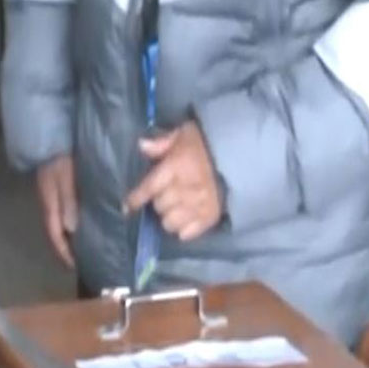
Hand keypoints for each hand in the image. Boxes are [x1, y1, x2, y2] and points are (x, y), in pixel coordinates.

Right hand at [35, 154, 77, 266]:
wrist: (49, 139)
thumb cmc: (58, 158)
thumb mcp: (64, 178)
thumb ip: (68, 202)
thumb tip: (73, 230)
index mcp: (49, 205)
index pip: (55, 236)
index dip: (64, 254)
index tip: (76, 267)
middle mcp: (50, 205)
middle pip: (56, 234)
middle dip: (67, 249)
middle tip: (84, 260)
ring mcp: (53, 198)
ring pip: (60, 224)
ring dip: (71, 237)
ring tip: (86, 246)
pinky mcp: (58, 190)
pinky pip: (64, 213)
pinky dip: (73, 223)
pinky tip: (84, 222)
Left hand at [124, 119, 223, 241]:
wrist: (241, 157)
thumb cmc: (207, 144)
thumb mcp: (185, 134)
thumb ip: (162, 142)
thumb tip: (141, 146)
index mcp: (177, 167)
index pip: (149, 187)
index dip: (135, 199)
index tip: (126, 206)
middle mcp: (186, 190)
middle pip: (158, 206)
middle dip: (157, 201)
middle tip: (164, 194)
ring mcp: (199, 206)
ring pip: (169, 223)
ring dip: (168, 216)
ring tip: (174, 207)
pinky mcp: (211, 217)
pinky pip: (187, 234)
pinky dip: (182, 229)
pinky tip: (185, 218)